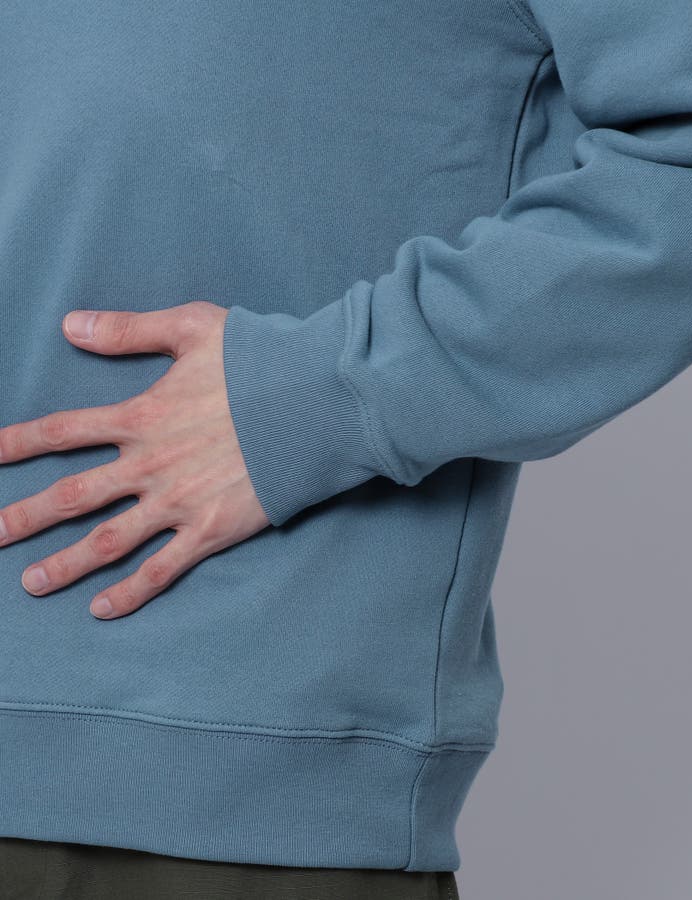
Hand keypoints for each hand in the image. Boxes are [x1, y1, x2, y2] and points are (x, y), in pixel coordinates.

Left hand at [0, 300, 269, 619]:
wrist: (318, 404)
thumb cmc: (263, 362)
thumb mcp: (194, 328)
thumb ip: (130, 329)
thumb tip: (70, 325)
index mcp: (143, 416)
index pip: (63, 432)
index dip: (16, 443)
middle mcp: (151, 465)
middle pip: (73, 496)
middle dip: (24, 517)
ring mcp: (180, 502)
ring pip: (110, 540)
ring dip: (66, 563)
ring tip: (30, 584)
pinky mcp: (213, 528)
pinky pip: (164, 567)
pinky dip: (132, 590)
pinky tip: (102, 608)